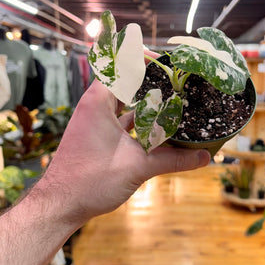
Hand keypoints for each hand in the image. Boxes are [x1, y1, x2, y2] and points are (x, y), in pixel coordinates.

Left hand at [42, 65, 209, 222]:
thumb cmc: (90, 180)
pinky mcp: (98, 137)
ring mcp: (95, 123)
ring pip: (123, 105)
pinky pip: (121, 121)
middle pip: (123, 84)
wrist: (61, 205)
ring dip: (143, 103)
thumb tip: (204, 156)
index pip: (119, 67)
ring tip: (170, 99)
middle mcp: (94, 108)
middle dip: (147, 81)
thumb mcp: (137, 166)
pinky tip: (156, 127)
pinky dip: (138, 121)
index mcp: (98, 103)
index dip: (140, 59)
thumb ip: (173, 160)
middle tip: (173, 79)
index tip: (163, 58)